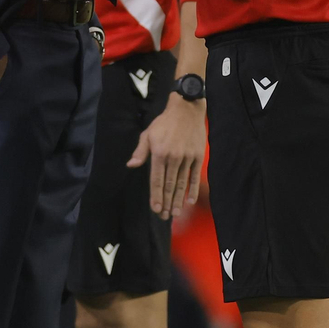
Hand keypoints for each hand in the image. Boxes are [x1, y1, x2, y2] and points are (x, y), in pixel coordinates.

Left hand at [127, 93, 204, 219]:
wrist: (186, 110)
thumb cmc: (164, 123)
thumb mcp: (147, 134)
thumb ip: (140, 151)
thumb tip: (131, 165)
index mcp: (159, 153)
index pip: (156, 180)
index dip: (156, 196)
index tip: (155, 209)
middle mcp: (173, 158)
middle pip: (169, 185)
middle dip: (166, 203)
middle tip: (165, 217)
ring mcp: (187, 158)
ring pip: (181, 183)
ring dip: (178, 200)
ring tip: (176, 213)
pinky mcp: (197, 156)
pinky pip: (194, 176)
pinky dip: (193, 189)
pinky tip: (190, 201)